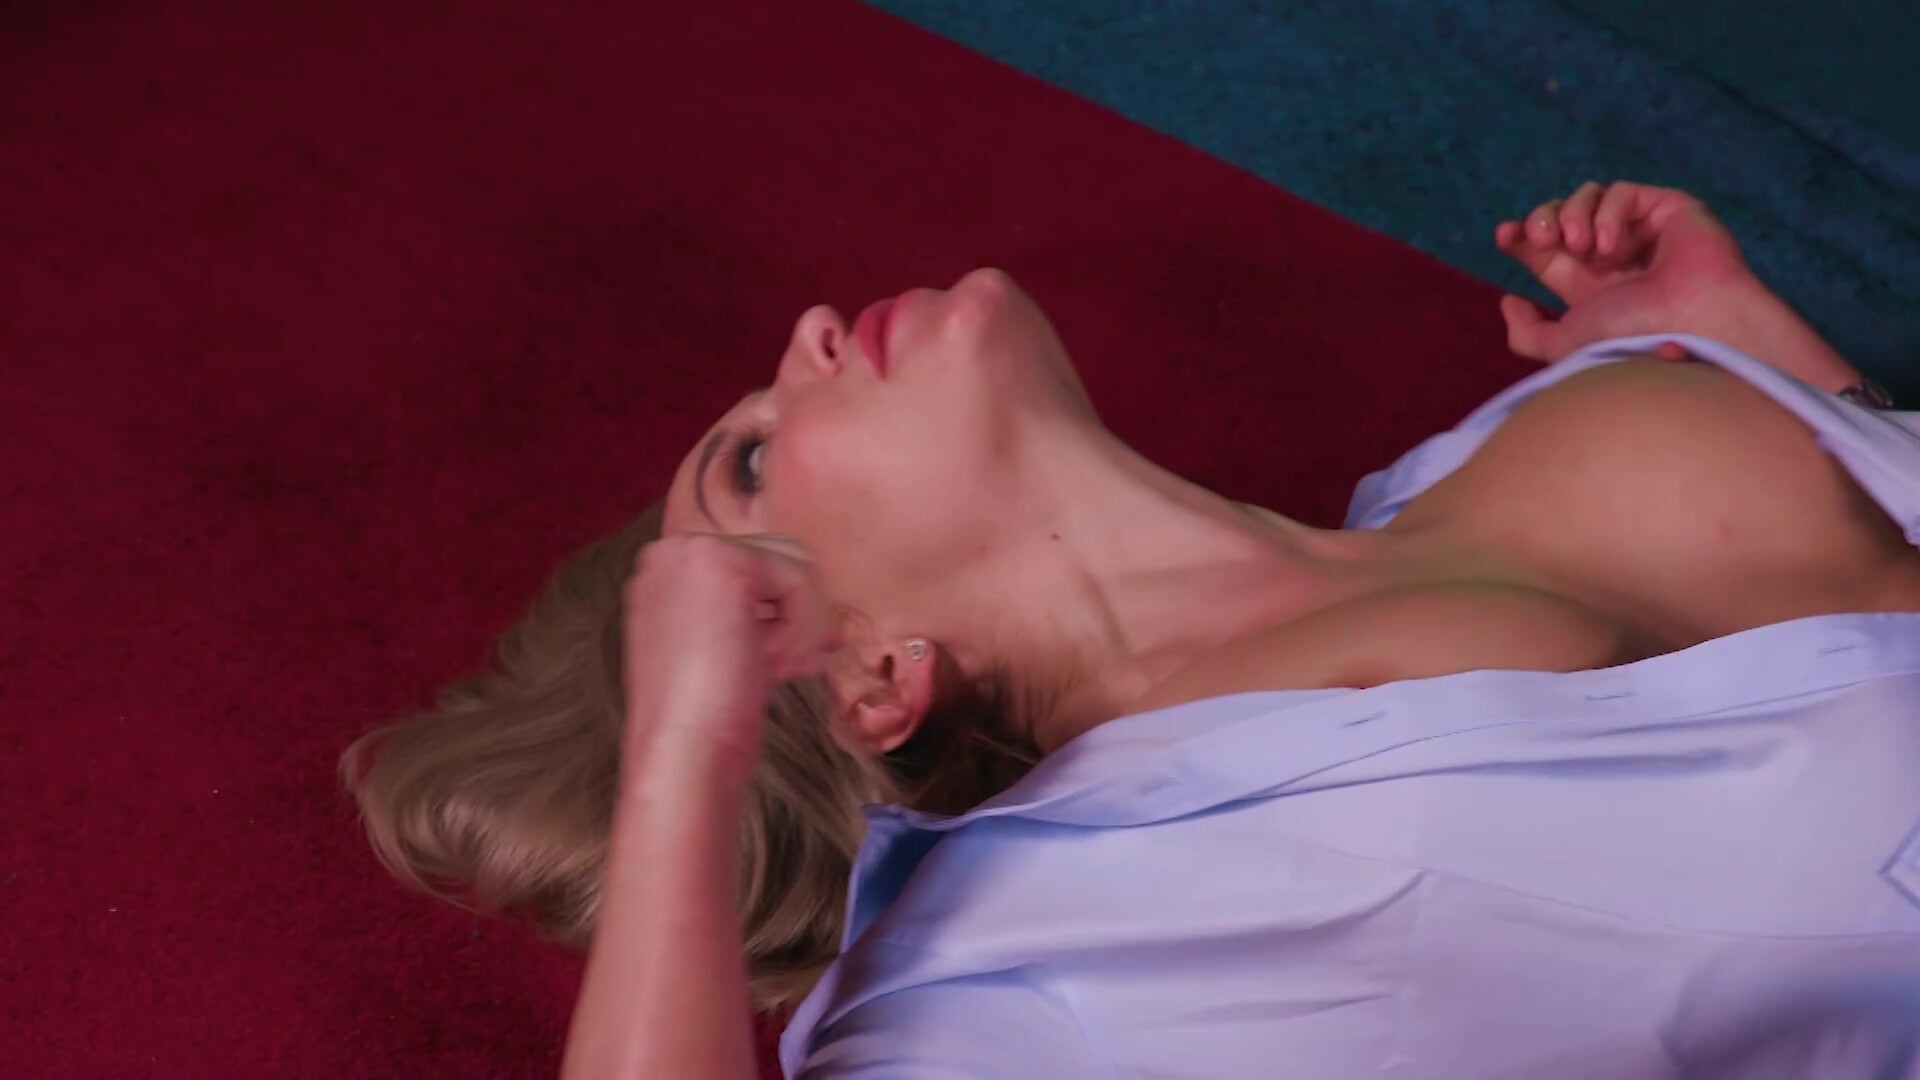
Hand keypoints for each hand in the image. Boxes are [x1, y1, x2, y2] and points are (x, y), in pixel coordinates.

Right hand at [620, 532, 839, 783]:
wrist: (682, 754)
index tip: (780, 659)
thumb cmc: (705, 719)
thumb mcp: (727, 646)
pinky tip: (770, 666)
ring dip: (799, 627)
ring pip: (796, 567)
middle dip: (795, 617)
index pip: (758, 564)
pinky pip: (801, 582)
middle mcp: (672, 551)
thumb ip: (755, 612)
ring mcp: (693, 553)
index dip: (783, 613)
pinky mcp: (725, 565)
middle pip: (782, 557)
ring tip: (767, 670)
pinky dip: (802, 631)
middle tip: (776, 668)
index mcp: (666, 571)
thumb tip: (820, 604)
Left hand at [1494, 181, 1753, 363]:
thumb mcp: (1564, 345)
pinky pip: (1623, 193)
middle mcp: (1612, 256)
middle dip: (1542, 220)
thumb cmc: (1631, 339)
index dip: (1520, 235)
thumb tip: (1508, 301)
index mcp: (1587, 285)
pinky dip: (1608, 214)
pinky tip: (1612, 245)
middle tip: (1544, 239)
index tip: (1504, 236)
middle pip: (1561, 215)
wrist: (1687, 329)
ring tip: (1581, 246)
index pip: (1544, 249)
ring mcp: (1641, 230)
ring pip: (1589, 196)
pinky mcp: (1667, 208)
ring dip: (1573, 215)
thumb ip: (1528, 333)